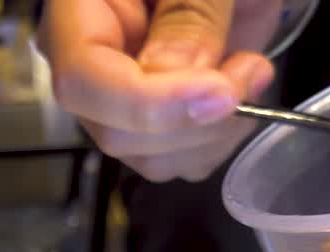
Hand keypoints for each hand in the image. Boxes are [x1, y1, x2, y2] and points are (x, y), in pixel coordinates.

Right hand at [39, 0, 280, 181]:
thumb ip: (190, 12)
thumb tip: (173, 74)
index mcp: (78, 10)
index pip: (83, 79)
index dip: (149, 103)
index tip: (221, 94)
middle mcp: (88, 63)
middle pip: (116, 131)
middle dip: (194, 120)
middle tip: (250, 69)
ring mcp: (120, 98)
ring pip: (150, 157)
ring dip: (214, 133)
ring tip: (250, 70)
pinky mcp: (156, 120)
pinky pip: (180, 159)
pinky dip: (220, 139)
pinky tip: (239, 91)